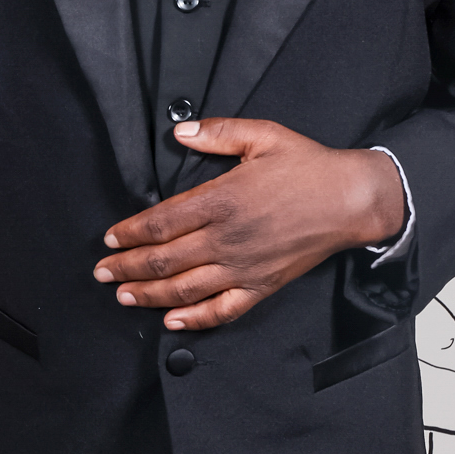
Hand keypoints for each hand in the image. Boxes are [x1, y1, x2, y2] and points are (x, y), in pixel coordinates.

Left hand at [93, 118, 405, 331]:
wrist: (352, 199)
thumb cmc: (308, 166)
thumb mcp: (262, 135)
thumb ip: (217, 132)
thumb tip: (180, 131)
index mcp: (222, 200)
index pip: (161, 222)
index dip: (131, 233)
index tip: (110, 238)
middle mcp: (227, 238)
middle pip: (165, 260)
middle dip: (128, 267)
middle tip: (103, 272)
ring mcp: (244, 266)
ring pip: (186, 289)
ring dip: (150, 295)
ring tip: (124, 296)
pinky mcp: (263, 285)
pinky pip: (224, 310)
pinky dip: (196, 320)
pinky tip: (174, 322)